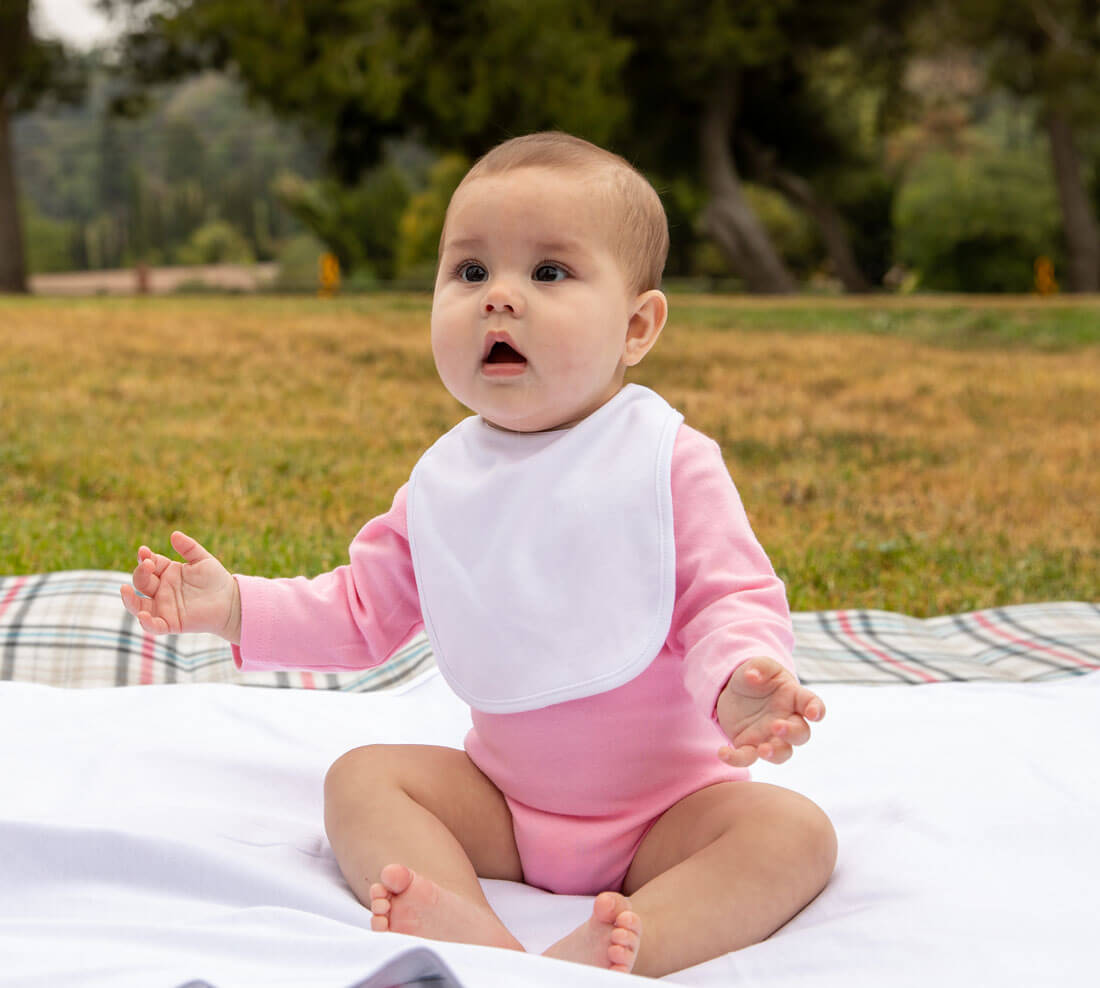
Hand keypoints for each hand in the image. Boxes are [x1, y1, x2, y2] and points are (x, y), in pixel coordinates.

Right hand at [120, 531, 241, 642]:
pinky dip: (146, 622)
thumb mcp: (203, 560)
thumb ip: (189, 547)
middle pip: (141, 582)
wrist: (232, 601)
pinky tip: (143, 615)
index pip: (149, 564)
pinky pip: (154, 626)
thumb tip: (174, 534)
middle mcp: (161, 590)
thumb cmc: (216, 580)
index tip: (144, 552)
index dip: (144, 558)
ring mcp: (164, 607)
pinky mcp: (171, 623)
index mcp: (167, 573)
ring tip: (124, 590)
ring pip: (138, 605)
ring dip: (129, 599)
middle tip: (148, 565)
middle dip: (140, 573)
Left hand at [715, 656, 823, 767]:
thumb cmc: (756, 676)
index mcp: (794, 697)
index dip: (816, 710)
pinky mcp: (750, 745)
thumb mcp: (758, 665)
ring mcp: (770, 736)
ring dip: (775, 754)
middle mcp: (787, 720)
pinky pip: (747, 757)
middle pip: (800, 734)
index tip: (814, 714)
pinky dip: (736, 759)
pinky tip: (723, 752)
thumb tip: (753, 676)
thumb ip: (760, 666)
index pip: (812, 703)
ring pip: (782, 753)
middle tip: (776, 726)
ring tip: (762, 750)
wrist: (735, 690)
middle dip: (791, 733)